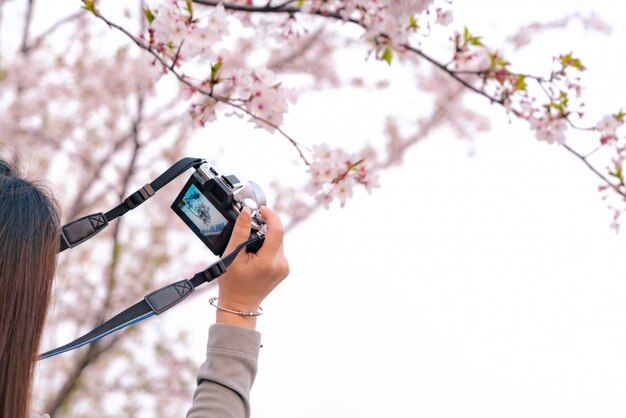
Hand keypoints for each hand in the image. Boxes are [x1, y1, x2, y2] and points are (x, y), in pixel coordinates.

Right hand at [215, 206, 289, 328]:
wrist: (239, 305)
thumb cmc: (232, 283)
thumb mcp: (232, 255)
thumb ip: (240, 232)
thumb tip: (247, 212)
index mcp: (269, 261)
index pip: (277, 230)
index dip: (271, 216)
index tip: (261, 210)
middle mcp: (281, 264)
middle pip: (277, 235)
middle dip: (265, 227)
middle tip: (250, 225)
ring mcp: (284, 268)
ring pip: (278, 242)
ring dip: (266, 237)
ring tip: (250, 245)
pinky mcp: (284, 269)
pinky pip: (277, 250)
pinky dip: (268, 247)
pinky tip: (256, 254)